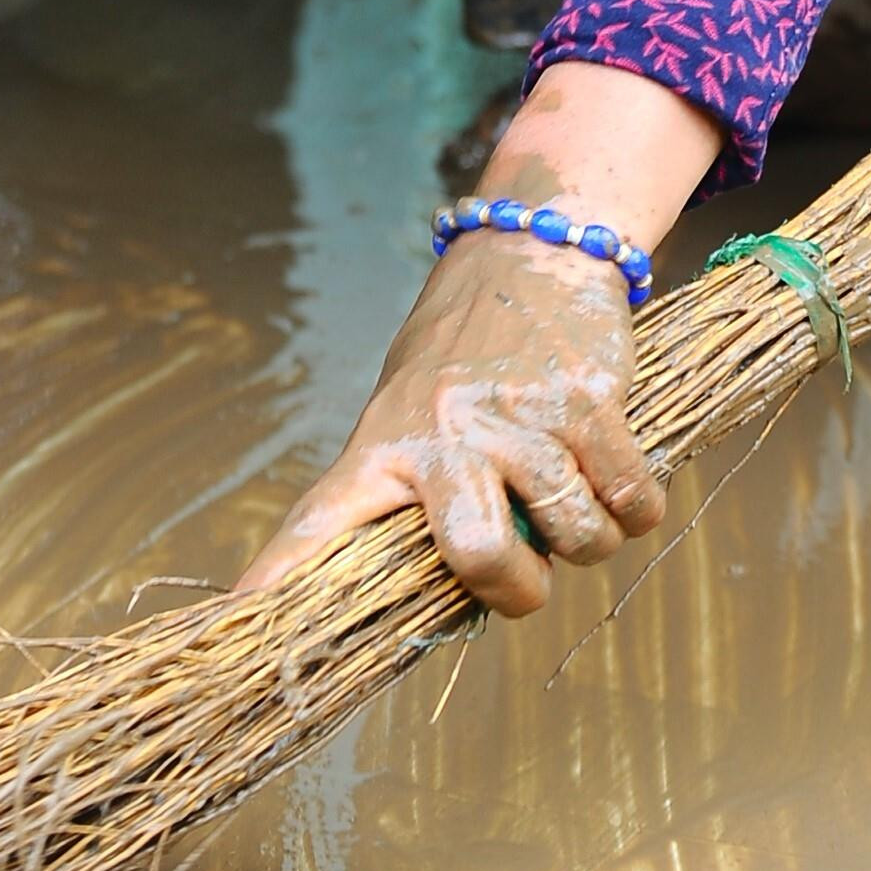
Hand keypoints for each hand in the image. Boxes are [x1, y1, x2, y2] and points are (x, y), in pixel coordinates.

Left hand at [239, 228, 664, 619]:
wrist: (529, 247)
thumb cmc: (465, 352)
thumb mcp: (413, 411)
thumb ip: (424, 497)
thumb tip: (454, 596)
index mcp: (385, 442)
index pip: (320, 520)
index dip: (280, 578)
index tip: (235, 623)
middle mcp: (446, 429)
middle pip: (481, 556)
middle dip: (519, 589)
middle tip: (528, 575)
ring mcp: (519, 412)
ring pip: (576, 536)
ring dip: (589, 540)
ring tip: (574, 500)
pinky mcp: (587, 397)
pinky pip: (628, 500)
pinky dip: (635, 510)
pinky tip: (617, 482)